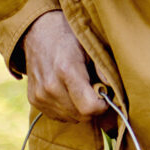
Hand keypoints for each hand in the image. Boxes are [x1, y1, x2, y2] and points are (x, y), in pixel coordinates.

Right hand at [20, 10, 109, 125]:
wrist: (38, 31)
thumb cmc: (69, 36)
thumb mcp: (91, 46)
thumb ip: (104, 70)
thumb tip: (115, 92)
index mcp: (66, 70)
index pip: (89, 107)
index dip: (102, 105)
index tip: (105, 95)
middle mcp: (50, 86)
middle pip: (81, 116)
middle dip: (93, 107)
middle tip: (94, 90)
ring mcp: (40, 95)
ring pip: (70, 118)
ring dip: (80, 109)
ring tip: (80, 89)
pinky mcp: (34, 99)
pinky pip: (58, 116)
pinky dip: (67, 109)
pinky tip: (68, 91)